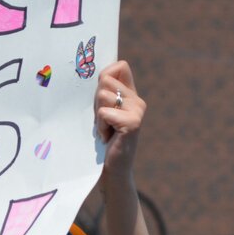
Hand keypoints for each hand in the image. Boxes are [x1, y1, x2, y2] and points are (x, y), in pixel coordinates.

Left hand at [95, 61, 145, 179]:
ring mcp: (137, 110)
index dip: (105, 75)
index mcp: (130, 94)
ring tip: (105, 129)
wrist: (111, 168)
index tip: (100, 97)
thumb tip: (98, 72)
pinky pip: (104, 113)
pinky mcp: (133, 122)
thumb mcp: (101, 110)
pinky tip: (107, 136)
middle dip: (96, 100)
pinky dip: (100, 126)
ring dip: (97, 116)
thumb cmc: (102, 139)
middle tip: (102, 119)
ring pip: (102, 95)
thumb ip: (103, 92)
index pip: (120, 66)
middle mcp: (137, 100)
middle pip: (105, 80)